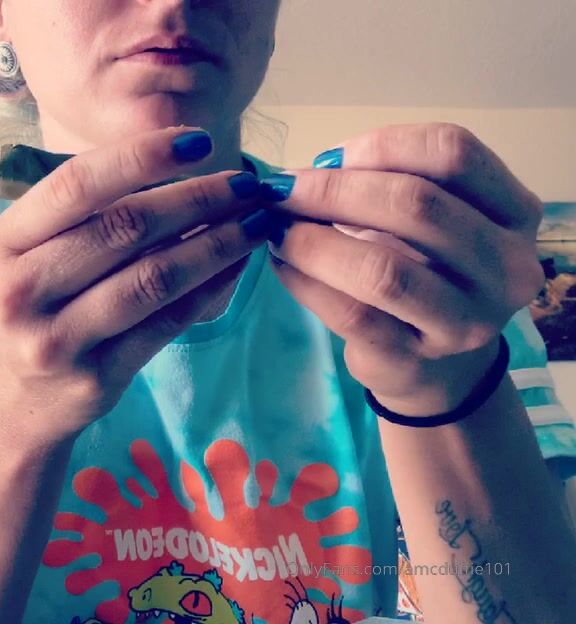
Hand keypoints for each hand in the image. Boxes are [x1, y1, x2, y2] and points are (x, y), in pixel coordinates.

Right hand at [0, 127, 275, 444]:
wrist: (11, 407)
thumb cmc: (34, 311)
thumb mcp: (31, 256)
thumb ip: (83, 212)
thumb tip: (179, 158)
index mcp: (6, 243)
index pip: (77, 185)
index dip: (142, 157)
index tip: (200, 140)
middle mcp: (21, 290)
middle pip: (125, 228)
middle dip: (198, 198)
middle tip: (247, 183)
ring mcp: (55, 340)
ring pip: (154, 277)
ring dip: (217, 243)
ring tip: (256, 220)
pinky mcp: (94, 378)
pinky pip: (167, 322)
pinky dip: (211, 288)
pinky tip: (238, 264)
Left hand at [265, 123, 543, 416]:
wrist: (436, 364)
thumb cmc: (423, 268)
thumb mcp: (427, 217)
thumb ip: (387, 181)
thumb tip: (308, 172)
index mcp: (514, 211)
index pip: (453, 153)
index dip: (380, 145)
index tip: (327, 157)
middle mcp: (507, 266)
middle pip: (417, 205)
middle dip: (334, 190)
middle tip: (281, 190)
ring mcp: (467, 320)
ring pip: (382, 269)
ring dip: (312, 240)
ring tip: (276, 227)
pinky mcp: (416, 358)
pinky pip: (350, 313)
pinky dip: (304, 281)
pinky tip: (282, 263)